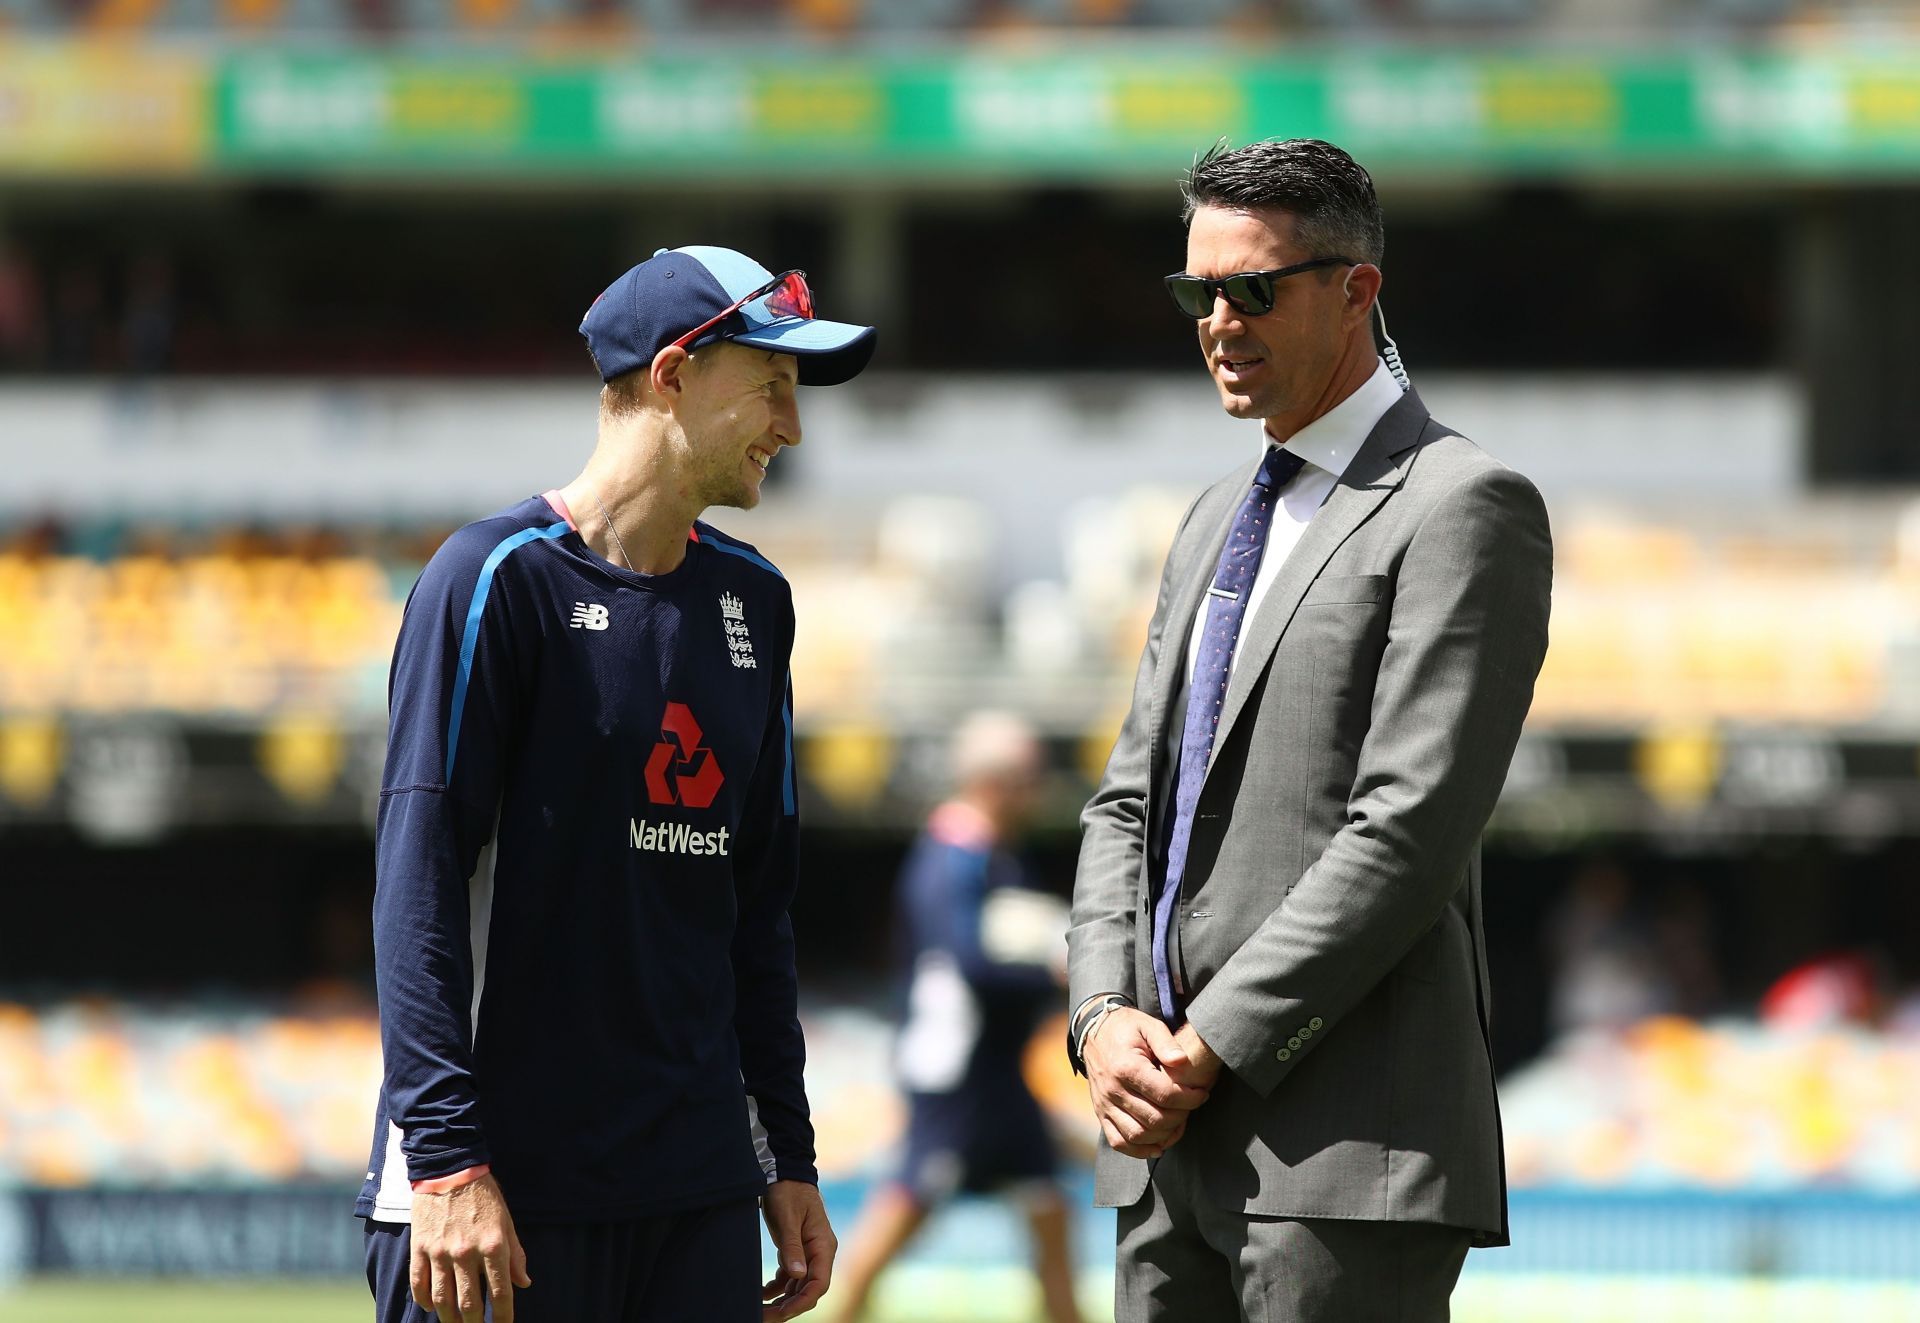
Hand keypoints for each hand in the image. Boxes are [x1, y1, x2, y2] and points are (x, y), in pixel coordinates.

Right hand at [409, 1173, 530, 1322]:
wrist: (449, 1169)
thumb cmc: (483, 1195)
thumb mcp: (507, 1221)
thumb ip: (515, 1254)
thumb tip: (523, 1283)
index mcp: (493, 1246)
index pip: (500, 1293)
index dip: (503, 1317)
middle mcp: (466, 1253)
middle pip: (469, 1304)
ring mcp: (440, 1252)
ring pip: (442, 1300)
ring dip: (450, 1319)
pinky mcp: (420, 1247)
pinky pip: (419, 1284)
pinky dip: (425, 1301)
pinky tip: (433, 1307)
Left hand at [761, 1179, 835, 1319]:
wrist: (785, 1171)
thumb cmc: (788, 1191)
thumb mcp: (787, 1217)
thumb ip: (792, 1246)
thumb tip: (798, 1275)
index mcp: (823, 1245)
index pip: (819, 1283)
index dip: (802, 1302)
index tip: (782, 1313)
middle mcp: (819, 1252)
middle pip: (808, 1289)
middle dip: (788, 1307)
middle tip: (763, 1317)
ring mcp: (809, 1252)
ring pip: (799, 1286)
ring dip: (782, 1300)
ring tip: (760, 1310)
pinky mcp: (797, 1250)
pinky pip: (790, 1277)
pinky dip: (777, 1288)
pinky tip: (762, 1293)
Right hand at [1083, 1007, 1211, 1158]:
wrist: (1094, 1031)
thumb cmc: (1126, 1028)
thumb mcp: (1148, 1025)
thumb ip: (1167, 1042)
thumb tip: (1183, 1061)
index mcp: (1126, 1067)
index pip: (1165, 1094)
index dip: (1190, 1098)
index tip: (1202, 1092)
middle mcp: (1113, 1090)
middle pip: (1154, 1118)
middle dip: (1181, 1116)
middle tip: (1192, 1105)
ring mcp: (1105, 1105)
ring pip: (1138, 1135)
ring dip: (1164, 1135)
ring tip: (1179, 1121)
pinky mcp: (1101, 1114)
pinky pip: (1119, 1142)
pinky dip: (1140, 1150)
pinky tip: (1159, 1143)